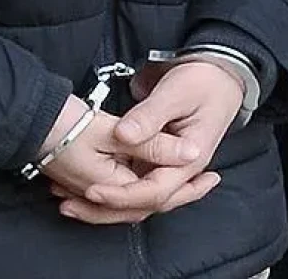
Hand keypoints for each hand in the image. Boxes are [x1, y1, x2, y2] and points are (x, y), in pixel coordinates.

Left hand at [61, 62, 243, 223]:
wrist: (219, 77)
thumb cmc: (202, 82)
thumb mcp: (176, 94)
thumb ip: (150, 116)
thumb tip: (124, 135)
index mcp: (190, 161)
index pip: (154, 192)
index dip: (121, 195)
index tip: (91, 190)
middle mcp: (180, 172)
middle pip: (143, 205)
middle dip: (104, 210)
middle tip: (68, 207)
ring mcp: (168, 169)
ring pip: (136, 198)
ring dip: (104, 205)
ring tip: (68, 204)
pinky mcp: (156, 162)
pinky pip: (133, 183)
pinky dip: (109, 189)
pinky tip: (83, 192)